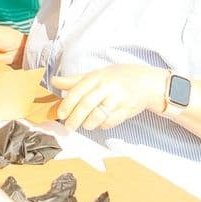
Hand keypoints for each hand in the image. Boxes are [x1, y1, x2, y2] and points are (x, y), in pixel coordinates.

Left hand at [50, 65, 169, 130]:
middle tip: (68, 126)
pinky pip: (109, 122)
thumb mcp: (96, 74)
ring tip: (84, 125)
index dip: (67, 104)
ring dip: (87, 124)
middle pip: (86, 105)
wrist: (146, 82)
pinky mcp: (126, 110)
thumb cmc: (118, 77)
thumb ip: (75, 80)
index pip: (78, 91)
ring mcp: (117, 99)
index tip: (60, 114)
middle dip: (74, 118)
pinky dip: (101, 125)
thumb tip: (54, 81)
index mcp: (97, 77)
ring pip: (97, 116)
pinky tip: (99, 123)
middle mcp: (107, 87)